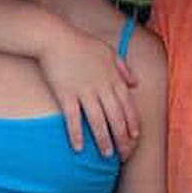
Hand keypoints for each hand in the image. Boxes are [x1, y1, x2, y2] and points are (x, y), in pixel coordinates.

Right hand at [37, 25, 140, 158]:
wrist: (56, 37)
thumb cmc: (82, 44)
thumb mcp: (109, 52)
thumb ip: (123, 68)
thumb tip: (136, 83)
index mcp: (114, 78)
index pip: (128, 106)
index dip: (132, 124)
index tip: (135, 139)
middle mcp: (102, 87)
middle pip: (116, 118)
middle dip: (123, 138)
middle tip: (125, 155)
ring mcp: (84, 92)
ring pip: (98, 121)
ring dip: (104, 140)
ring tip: (107, 155)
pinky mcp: (66, 95)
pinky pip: (73, 119)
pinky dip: (76, 134)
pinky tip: (78, 148)